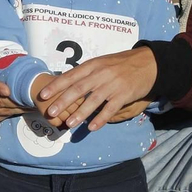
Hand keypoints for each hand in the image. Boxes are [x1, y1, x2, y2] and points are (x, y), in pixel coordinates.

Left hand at [37, 47, 156, 131]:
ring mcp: (113, 84)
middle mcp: (101, 74)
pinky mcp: (124, 94)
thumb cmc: (121, 64)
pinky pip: (110, 109)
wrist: (149, 63)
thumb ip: (86, 73)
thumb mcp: (102, 63)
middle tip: (51, 112)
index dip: (56, 86)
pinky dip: (100, 119)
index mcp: (93, 65)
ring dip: (80, 113)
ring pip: (93, 100)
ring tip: (69, 124)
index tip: (42, 95)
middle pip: (79, 89)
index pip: (70, 76)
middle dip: (63, 101)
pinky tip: (91, 128)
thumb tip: (66, 83)